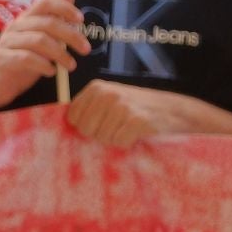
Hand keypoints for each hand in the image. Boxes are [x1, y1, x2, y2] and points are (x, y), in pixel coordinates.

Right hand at [0, 0, 89, 111]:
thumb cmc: (23, 63)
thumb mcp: (43, 41)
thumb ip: (55, 20)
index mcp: (25, 19)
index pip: (46, 3)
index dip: (65, 8)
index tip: (80, 20)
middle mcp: (15, 26)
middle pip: (47, 23)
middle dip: (70, 35)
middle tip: (85, 49)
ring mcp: (6, 42)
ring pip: (39, 41)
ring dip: (60, 53)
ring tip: (70, 65)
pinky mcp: (1, 59)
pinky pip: (26, 58)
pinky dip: (43, 65)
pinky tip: (51, 72)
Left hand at [66, 79, 182, 146]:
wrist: (176, 112)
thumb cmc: (138, 110)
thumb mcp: (110, 101)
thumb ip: (88, 109)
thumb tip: (55, 128)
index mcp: (96, 88)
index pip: (73, 119)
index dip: (87, 127)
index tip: (104, 122)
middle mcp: (107, 94)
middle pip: (86, 130)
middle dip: (101, 135)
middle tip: (119, 127)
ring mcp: (122, 106)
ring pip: (102, 138)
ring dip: (116, 139)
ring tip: (129, 128)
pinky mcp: (136, 120)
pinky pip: (119, 142)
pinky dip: (128, 143)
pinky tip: (138, 133)